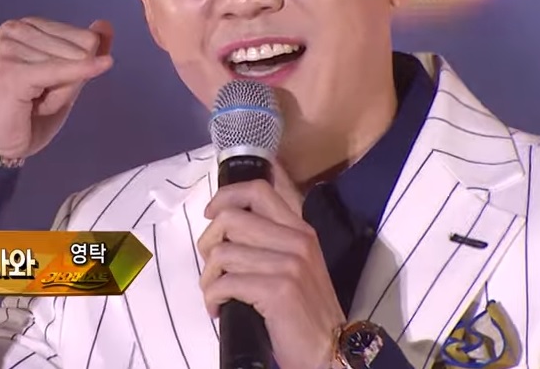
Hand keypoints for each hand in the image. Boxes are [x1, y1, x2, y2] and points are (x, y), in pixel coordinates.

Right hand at [0, 17, 113, 157]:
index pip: (84, 37)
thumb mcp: (66, 82)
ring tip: (31, 102)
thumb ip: (86, 53)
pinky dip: (81, 73)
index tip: (48, 86)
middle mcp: (17, 29)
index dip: (78, 69)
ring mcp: (12, 47)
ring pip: (76, 62)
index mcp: (28, 27)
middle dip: (71, 81)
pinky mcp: (13, 70)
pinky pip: (63, 71)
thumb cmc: (25, 117)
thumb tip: (105, 25)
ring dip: (61, 94)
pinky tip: (104, 66)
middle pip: (83, 47)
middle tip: (39, 98)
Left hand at [198, 162, 344, 368]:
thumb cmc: (306, 311)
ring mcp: (289, 264)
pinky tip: (219, 309)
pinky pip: (225, 282)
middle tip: (211, 267)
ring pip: (223, 252)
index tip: (211, 213)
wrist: (331, 350)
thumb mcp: (297, 265)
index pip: (258, 190)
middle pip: (231, 218)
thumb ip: (272, 240)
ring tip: (215, 293)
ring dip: (208, 277)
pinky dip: (213, 297)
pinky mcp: (278, 290)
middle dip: (208, 243)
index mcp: (300, 229)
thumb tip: (228, 225)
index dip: (226, 196)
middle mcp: (297, 240)